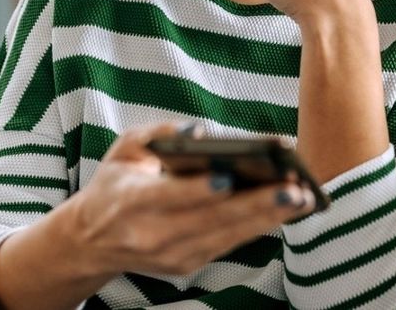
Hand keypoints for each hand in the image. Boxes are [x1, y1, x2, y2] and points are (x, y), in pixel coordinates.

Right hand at [57, 121, 315, 277]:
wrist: (92, 240)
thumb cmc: (116, 183)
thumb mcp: (125, 148)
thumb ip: (161, 133)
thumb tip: (201, 130)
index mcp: (130, 202)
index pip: (170, 197)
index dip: (200, 190)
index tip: (230, 176)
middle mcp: (151, 235)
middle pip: (211, 221)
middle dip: (256, 205)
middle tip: (295, 189)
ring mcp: (171, 256)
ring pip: (227, 237)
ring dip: (269, 219)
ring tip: (303, 198)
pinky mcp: (186, 266)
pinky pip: (228, 245)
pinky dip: (258, 227)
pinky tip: (286, 211)